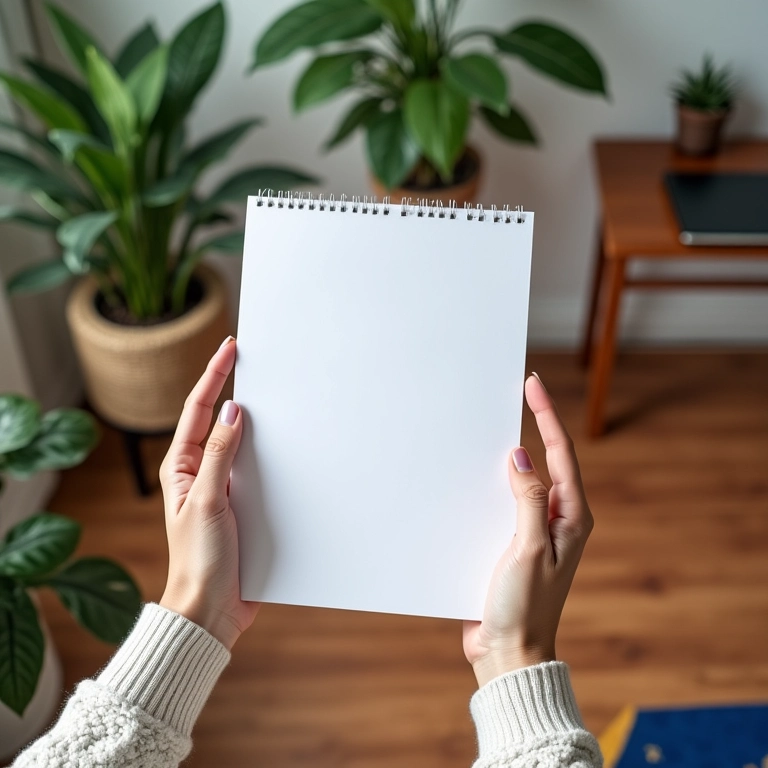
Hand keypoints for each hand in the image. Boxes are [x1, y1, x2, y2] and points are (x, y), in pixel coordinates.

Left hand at [159, 336, 258, 649]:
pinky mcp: (243, 506)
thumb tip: (232, 411)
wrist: (212, 610)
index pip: (198, 410)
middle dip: (233, 389)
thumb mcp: (207, 500)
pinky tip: (289, 447)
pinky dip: (273, 455)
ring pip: (243, 445)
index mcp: (182, 467)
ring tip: (275, 395)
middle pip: (218, 421)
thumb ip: (219, 455)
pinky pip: (259, 471)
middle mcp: (201, 473)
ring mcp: (223, 489)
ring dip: (259, 423)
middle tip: (253, 361)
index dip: (214, 376)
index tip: (230, 349)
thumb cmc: (199, 559)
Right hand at [463, 373, 592, 686]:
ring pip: (522, 479)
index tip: (532, 385)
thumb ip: (528, 499)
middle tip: (514, 393)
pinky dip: (490, 483)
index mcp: (570, 517)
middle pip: (546, 460)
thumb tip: (521, 455)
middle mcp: (555, 519)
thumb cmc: (524, 607)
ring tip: (490, 424)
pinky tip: (471, 474)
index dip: (547, 415)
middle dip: (532, 425)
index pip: (561, 453)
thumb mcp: (529, 548)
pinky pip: (502, 502)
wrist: (508, 652)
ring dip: (508, 454)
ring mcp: (533, 530)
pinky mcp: (511, 542)